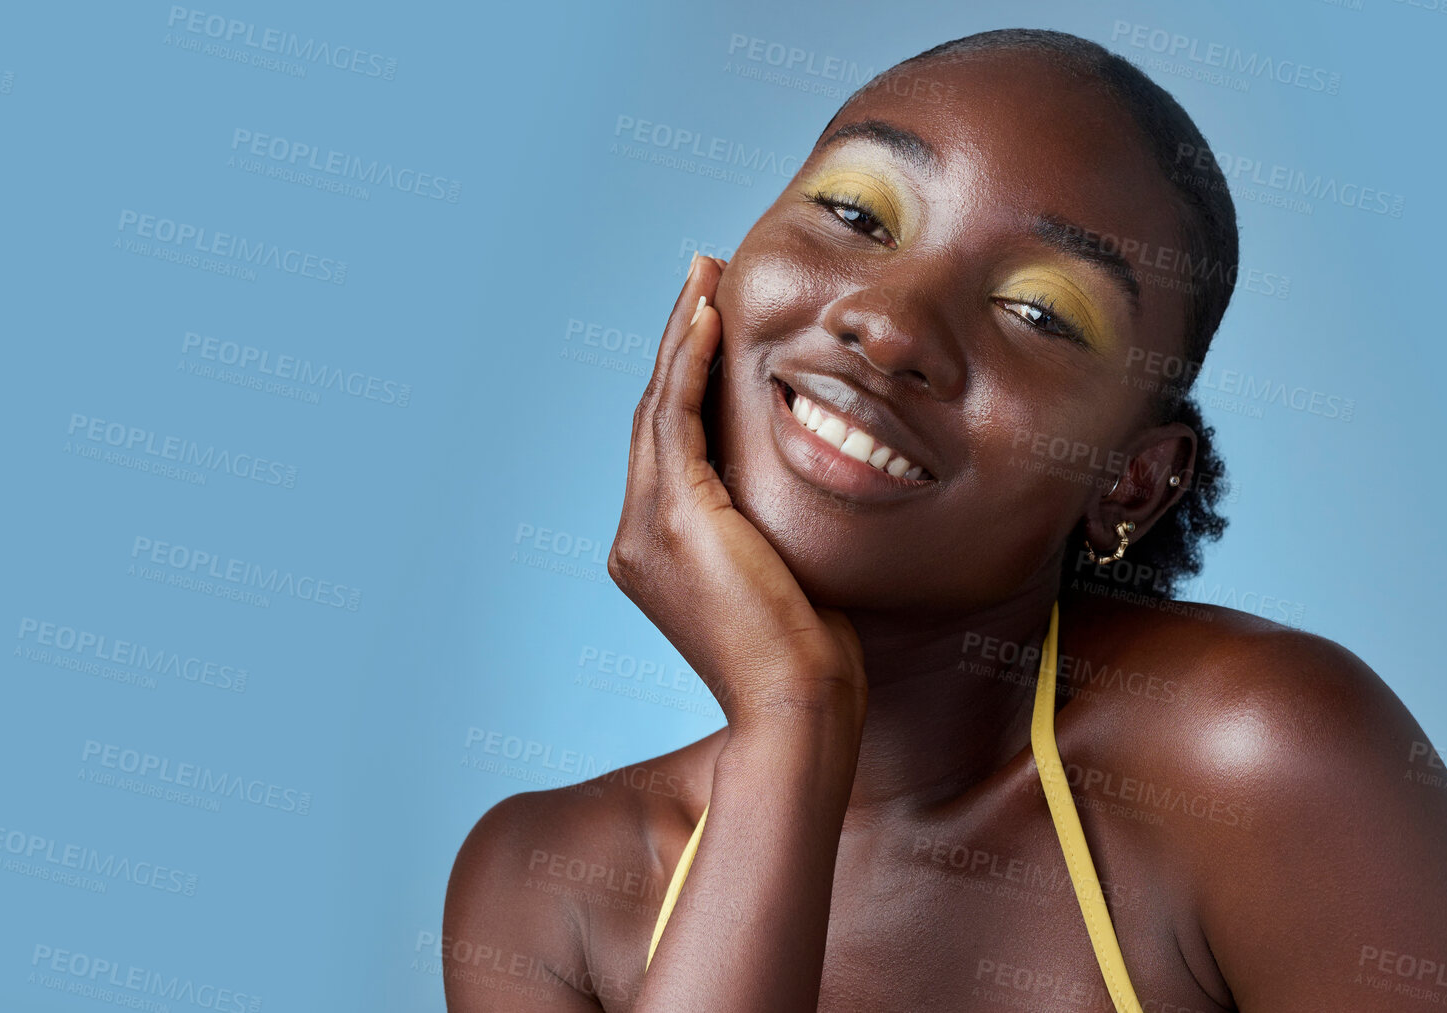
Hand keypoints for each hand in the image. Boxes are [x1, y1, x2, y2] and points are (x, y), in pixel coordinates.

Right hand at [608, 256, 866, 729]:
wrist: (798, 704)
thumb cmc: (809, 657)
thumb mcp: (784, 575)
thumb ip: (770, 528)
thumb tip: (805, 485)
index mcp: (657, 554)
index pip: (670, 447)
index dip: (687, 381)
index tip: (713, 325)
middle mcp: (637, 538)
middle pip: (653, 416)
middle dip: (679, 341)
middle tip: (703, 277)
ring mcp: (648, 528)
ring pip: (657, 406)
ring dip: (683, 333)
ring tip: (705, 275)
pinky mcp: (676, 518)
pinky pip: (676, 417)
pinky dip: (690, 362)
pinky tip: (712, 319)